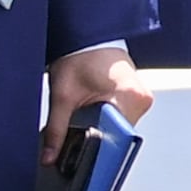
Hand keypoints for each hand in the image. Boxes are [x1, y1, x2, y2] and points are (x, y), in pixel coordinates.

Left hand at [46, 40, 152, 155]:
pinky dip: (109, 120)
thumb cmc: (80, 56)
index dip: (98, 148)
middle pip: (120, 135)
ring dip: (104, 128)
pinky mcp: (137, 96)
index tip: (83, 154)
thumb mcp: (62, 96)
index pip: (118, 137)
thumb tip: (50, 156)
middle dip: (98, 138)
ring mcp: (141, 97)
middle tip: (80, 127)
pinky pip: (124, 117)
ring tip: (88, 115)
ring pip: (122, 128)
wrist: (87, 35)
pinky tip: (96, 112)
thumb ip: (56, 130)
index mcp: (129, 95)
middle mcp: (141, 97)